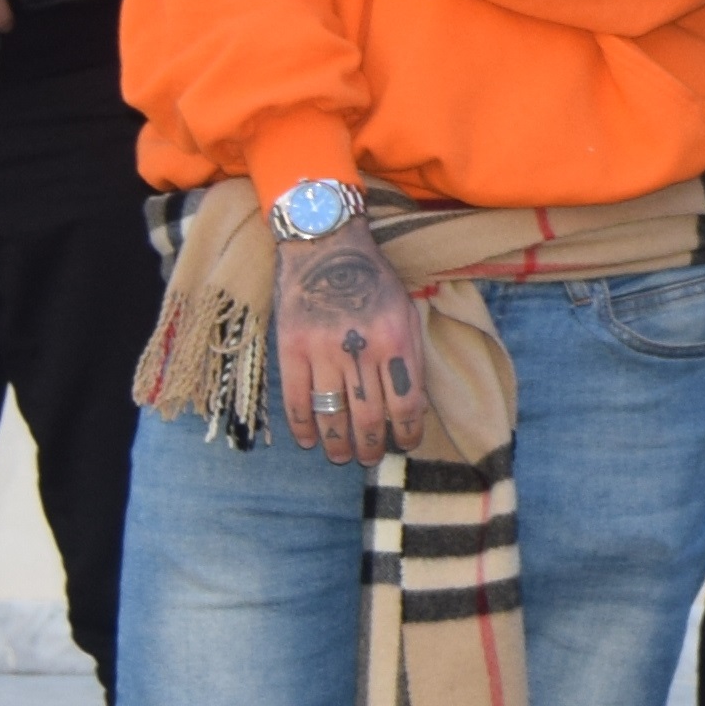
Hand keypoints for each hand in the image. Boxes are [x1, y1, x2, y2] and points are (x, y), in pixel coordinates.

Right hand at [274, 224, 429, 465]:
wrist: (325, 247)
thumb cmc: (372, 280)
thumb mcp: (406, 311)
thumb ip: (410, 356)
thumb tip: (413, 405)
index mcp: (396, 341)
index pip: (406, 404)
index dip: (407, 432)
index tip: (404, 445)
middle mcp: (361, 350)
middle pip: (369, 417)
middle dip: (370, 446)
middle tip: (369, 458)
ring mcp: (322, 351)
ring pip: (332, 414)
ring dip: (338, 443)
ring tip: (342, 455)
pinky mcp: (291, 348)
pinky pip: (297, 399)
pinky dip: (301, 426)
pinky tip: (308, 440)